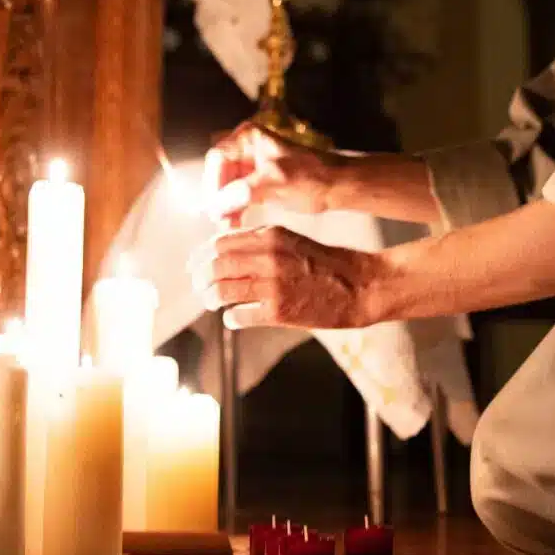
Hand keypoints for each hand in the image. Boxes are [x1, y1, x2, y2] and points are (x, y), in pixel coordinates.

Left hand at [193, 225, 383, 328]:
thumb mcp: (291, 240)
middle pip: (215, 266)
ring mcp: (273, 285)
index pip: (219, 242)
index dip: (200, 256)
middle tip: (197, 286)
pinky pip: (239, 315)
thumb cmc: (327, 263)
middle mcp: (268, 257)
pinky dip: (231, 318)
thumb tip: (224, 252)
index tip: (193, 266)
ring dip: (210, 298)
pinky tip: (234, 317)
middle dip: (199, 278)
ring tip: (212, 302)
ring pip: (221, 290)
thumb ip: (259, 243)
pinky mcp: (279, 311)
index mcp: (270, 236)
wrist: (361, 285)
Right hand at [204, 121, 339, 223]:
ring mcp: (252, 165)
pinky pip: (238, 196)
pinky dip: (235, 209)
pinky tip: (235, 224)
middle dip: (218, 197)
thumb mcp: (274, 182)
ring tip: (227, 226)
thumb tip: (215, 206)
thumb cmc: (312, 177)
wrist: (336, 186)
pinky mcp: (258, 182)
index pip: (217, 158)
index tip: (214, 206)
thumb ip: (242, 192)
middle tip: (219, 219)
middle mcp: (247, 148)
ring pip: (227, 187)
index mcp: (249, 137)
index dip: (213, 183)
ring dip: (225, 206)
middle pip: (219, 173)